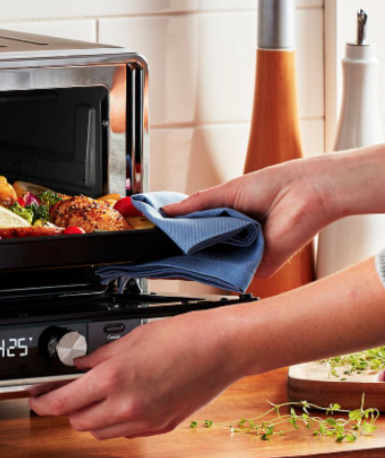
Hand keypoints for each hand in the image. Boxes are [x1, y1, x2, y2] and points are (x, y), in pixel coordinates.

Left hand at [27, 311, 243, 439]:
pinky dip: (115, 422)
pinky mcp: (161, 427)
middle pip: (78, 423)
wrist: (220, 349)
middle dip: (65, 410)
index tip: (36, 398)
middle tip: (64, 393)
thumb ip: (97, 356)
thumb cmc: (181, 337)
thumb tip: (76, 365)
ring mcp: (145, 421)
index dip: (42, 402)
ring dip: (89, 419)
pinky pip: (125, 433)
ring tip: (92, 397)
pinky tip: (119, 403)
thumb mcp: (128, 339)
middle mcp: (127, 406)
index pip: (62, 403)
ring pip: (100, 433)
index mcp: (113, 379)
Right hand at [159, 157, 331, 277]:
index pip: (195, 235)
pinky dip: (209, 267)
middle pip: (200, 252)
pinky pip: (228, 271)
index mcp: (229, 222)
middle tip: (151, 250)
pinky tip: (191, 261)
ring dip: (189, 260)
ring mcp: (245, 256)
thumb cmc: (276, 186)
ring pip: (210, 264)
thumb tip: (166, 211)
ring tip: (165, 254)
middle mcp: (236, 241)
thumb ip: (195, 205)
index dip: (175, 237)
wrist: (305, 192)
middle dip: (176, 252)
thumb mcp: (225, 192)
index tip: (154, 236)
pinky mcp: (256, 267)